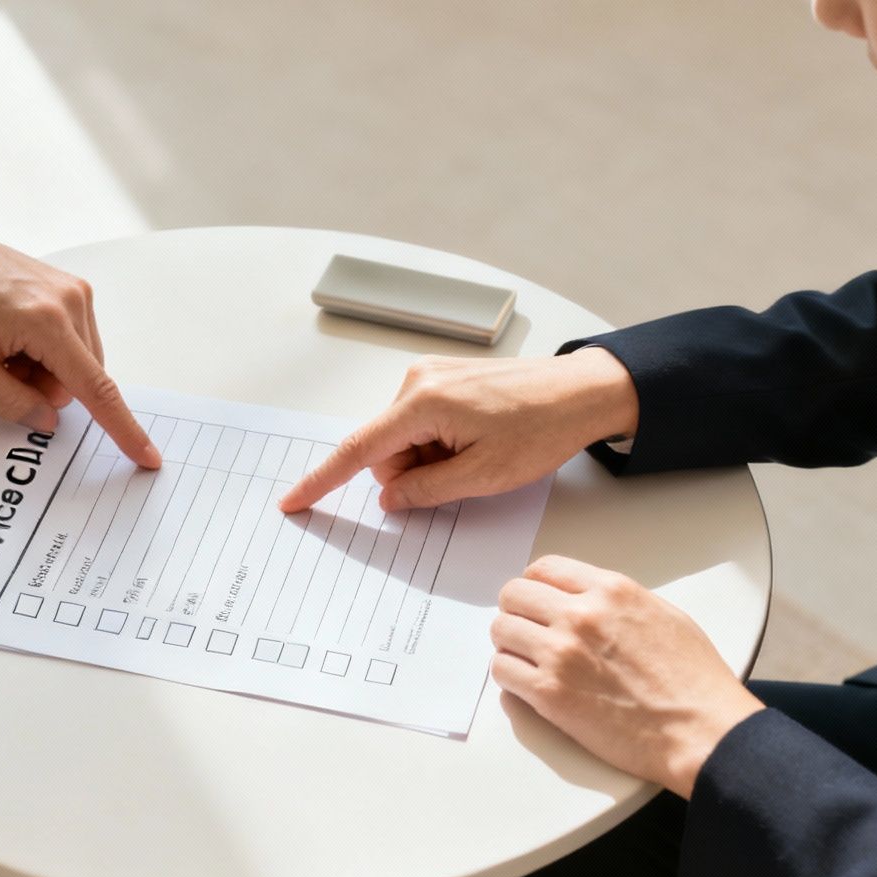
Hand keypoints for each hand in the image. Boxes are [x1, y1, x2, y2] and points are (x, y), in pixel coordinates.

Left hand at [0, 196, 159, 467]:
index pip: (96, 389)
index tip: (147, 455)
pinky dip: (46, 349)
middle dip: (45, 388)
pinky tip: (14, 332)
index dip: (123, 429)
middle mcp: (71, 300)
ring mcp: (74, 290)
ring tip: (4, 344)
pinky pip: (73, 340)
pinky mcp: (70, 287)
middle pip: (81, 380)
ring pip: (78, 362)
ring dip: (44, 369)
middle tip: (0, 365)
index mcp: (47, 321)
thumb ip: (12, 403)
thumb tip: (49, 421)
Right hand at [279, 347, 638, 513]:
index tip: (293, 500)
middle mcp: (417, 380)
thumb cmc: (542, 427)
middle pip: (385, 451)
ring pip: (404, 441)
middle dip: (413, 474)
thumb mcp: (483, 476)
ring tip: (480, 453)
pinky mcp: (443, 380)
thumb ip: (426, 490)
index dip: (323, 481)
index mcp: (422, 402)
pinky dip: (441, 444)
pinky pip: (422, 426)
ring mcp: (430, 376)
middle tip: (465, 475)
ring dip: (432, 460)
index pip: (357, 451)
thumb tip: (390, 498)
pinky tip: (478, 441)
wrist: (583, 391)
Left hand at [490, 555, 763, 797]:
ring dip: (510, 645)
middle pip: (514, 595)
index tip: (536, 603)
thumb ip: (617, 601)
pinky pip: (502, 672)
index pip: (543, 568)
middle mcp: (580, 614)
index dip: (534, 586)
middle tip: (527, 633)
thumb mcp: (663, 614)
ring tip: (529, 661)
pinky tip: (528, 685)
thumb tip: (586, 601)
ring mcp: (561, 653)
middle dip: (517, 613)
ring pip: (501, 631)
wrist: (701, 730)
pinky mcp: (548, 693)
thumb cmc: (693, 679)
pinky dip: (510, 677)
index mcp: (610, 590)